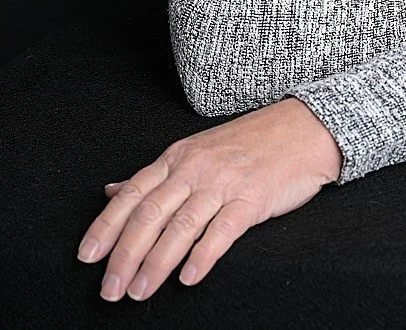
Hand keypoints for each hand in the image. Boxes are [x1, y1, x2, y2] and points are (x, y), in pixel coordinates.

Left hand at [76, 97, 342, 301]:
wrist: (303, 128)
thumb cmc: (250, 142)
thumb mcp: (196, 150)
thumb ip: (155, 175)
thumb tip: (113, 191)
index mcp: (178, 157)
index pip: (133, 193)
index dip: (106, 225)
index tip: (87, 256)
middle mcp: (196, 168)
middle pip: (151, 213)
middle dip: (125, 254)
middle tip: (109, 288)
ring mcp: (224, 182)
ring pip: (181, 225)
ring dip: (156, 263)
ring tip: (139, 292)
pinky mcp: (252, 198)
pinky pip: (222, 230)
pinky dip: (202, 256)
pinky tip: (188, 278)